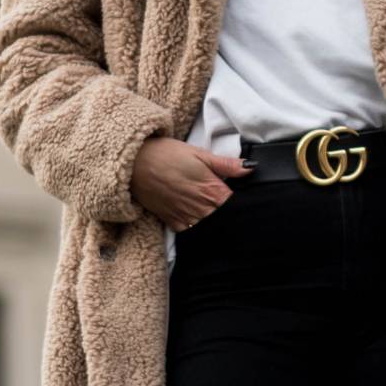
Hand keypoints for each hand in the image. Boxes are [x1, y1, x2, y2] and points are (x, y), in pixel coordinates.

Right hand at [131, 136, 252, 228]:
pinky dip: (195, 226)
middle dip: (229, 215)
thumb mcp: (199, 154)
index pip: (236, 206)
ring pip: (208, 228)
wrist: (134, 163)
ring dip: (212, 221)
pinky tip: (195, 216)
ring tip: (210, 210)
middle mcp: (201, 208)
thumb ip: (226, 164)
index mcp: (212, 190)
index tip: (244, 200)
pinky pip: (189, 231)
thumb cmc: (167, 154)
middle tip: (227, 206)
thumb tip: (251, 168)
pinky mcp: (171, 221)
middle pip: (224, 219)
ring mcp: (185, 217)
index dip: (242, 204)